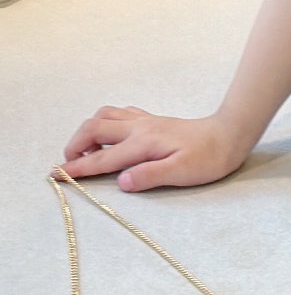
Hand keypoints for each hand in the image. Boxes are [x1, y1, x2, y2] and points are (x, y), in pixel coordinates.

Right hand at [51, 106, 251, 192]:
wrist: (230, 134)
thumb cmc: (209, 158)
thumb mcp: (181, 173)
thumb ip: (149, 176)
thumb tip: (121, 181)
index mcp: (143, 143)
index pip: (102, 158)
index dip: (77, 168)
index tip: (56, 175)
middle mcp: (139, 128)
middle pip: (93, 128)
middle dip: (74, 145)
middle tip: (68, 164)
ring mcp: (145, 121)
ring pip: (104, 115)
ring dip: (88, 131)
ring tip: (85, 150)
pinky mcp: (152, 120)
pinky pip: (120, 113)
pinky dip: (105, 122)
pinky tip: (110, 135)